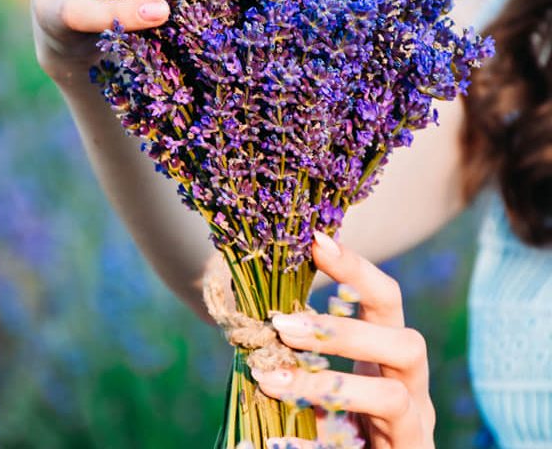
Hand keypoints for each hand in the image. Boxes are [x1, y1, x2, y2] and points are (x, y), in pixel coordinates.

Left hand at [253, 232, 435, 448]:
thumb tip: (255, 316)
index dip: (357, 270)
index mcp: (390, 356)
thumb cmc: (341, 425)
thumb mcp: (322, 381)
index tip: (317, 242)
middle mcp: (411, 387)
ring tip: (272, 379)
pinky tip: (276, 441)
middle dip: (344, 331)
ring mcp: (415, 428)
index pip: (386, 302)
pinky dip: (316, 444)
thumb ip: (300, 354)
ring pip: (392, 396)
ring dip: (327, 384)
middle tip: (282, 325)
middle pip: (407, 343)